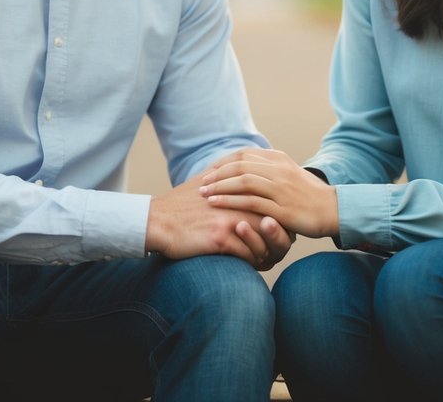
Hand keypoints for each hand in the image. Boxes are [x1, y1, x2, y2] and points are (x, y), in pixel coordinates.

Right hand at [145, 175, 292, 269]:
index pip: (276, 206)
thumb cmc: (186, 206)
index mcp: (242, 188)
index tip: (278, 233)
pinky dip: (253, 263)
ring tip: (263, 259)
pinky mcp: (221, 237)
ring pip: (267, 243)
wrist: (159, 221)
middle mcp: (240, 201)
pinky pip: (250, 256)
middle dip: (280, 241)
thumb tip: (249, 176)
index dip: (282, 222)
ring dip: (267, 255)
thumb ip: (232, 179)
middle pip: (278, 225)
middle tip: (275, 250)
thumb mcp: (211, 183)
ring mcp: (231, 219)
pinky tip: (250, 265)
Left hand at [200, 149, 338, 238]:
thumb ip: (270, 169)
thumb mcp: (290, 174)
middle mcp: (279, 170)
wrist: (332, 210)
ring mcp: (281, 188)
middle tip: (202, 182)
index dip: (224, 162)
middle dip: (217, 174)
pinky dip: (229, 201)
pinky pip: (250, 201)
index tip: (210, 171)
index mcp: (279, 160)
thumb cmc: (309, 195)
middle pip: (240, 165)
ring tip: (203, 193)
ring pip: (243, 181)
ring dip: (219, 187)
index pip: (244, 155)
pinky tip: (216, 205)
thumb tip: (249, 166)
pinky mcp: (281, 207)